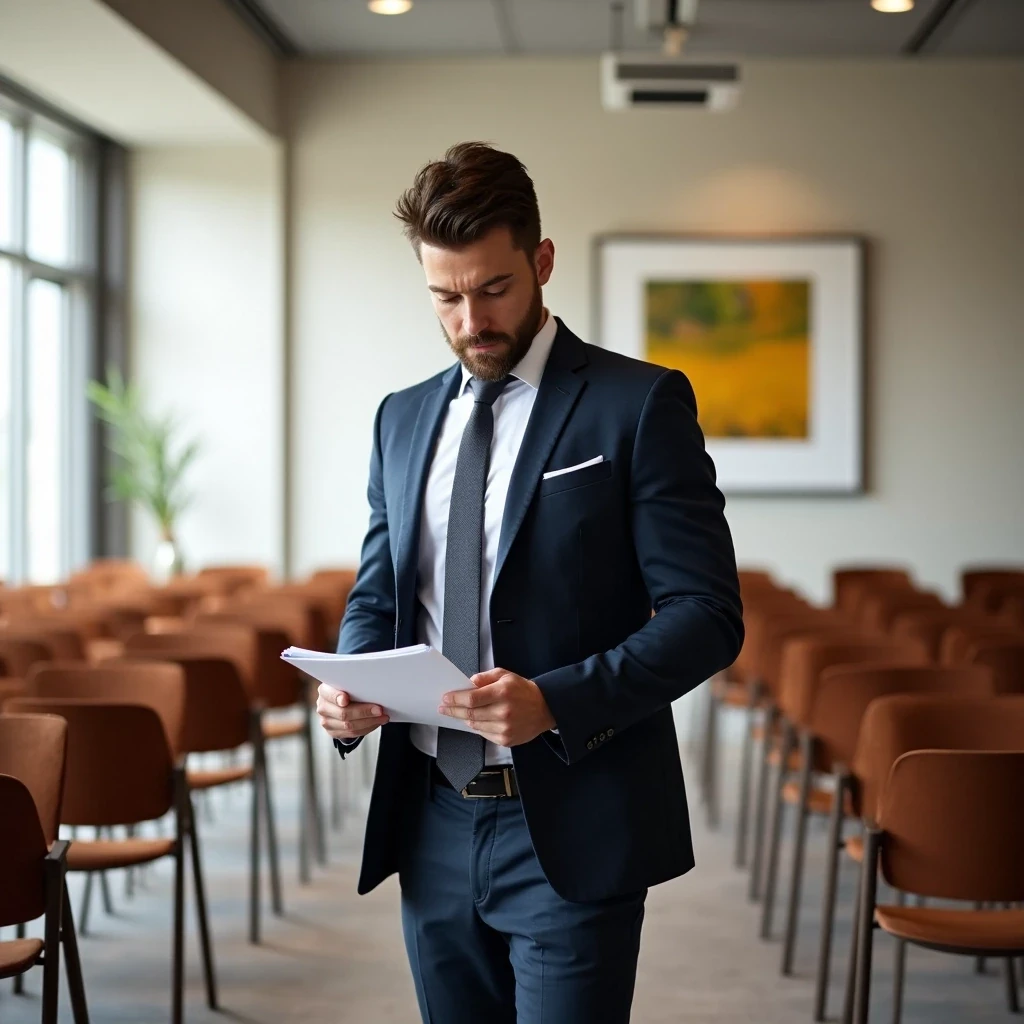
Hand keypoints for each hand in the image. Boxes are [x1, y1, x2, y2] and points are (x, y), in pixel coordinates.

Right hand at [316, 682, 388, 740]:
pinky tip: (376, 723)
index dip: (337, 697)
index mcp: (325, 691)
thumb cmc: (346, 690)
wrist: (337, 703)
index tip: (346, 699)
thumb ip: (354, 685)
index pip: (330, 695)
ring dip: (369, 722)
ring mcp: (326, 722)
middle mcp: (323, 707)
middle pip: (343, 713)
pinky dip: (367, 728)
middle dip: (364, 712)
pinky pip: (352, 734)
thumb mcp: (347, 683)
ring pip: (349, 726)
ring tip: (383, 717)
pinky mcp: (333, 732)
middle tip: (379, 710)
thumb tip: (372, 686)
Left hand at [439, 668, 555, 747]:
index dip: (455, 699)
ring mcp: (505, 728)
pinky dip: (477, 727)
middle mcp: (503, 712)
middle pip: (470, 714)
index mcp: (502, 692)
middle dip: (454, 711)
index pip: (471, 698)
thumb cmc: (523, 690)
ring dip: (465, 719)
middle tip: (444, 708)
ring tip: (460, 713)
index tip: (445, 698)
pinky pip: (484, 734)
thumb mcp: (505, 675)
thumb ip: (484, 677)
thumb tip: (467, 683)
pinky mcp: (506, 740)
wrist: (545, 708)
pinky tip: (476, 720)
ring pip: (475, 725)